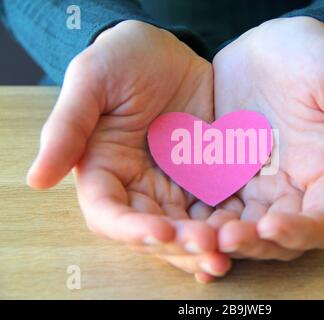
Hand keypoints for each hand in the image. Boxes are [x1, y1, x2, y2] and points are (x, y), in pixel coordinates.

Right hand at [27, 20, 229, 281]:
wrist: (167, 50)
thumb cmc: (122, 59)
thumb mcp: (91, 81)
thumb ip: (67, 127)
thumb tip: (37, 179)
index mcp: (105, 171)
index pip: (109, 214)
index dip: (131, 229)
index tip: (159, 231)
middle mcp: (138, 186)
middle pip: (154, 231)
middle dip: (179, 244)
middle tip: (209, 248)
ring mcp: (174, 185)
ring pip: (188, 227)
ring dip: (208, 244)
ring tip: (232, 249)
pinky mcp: (205, 178)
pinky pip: (217, 207)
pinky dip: (230, 224)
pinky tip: (249, 232)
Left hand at [211, 17, 323, 259]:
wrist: (265, 46)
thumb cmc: (310, 56)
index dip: (302, 232)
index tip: (271, 226)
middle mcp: (292, 187)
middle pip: (281, 237)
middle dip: (256, 244)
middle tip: (226, 237)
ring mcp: (257, 184)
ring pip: (245, 228)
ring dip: (225, 239)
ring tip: (200, 236)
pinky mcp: (227, 175)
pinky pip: (215, 206)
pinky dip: (203, 220)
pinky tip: (183, 222)